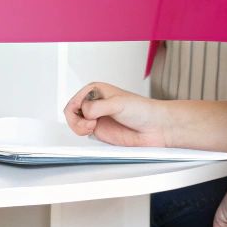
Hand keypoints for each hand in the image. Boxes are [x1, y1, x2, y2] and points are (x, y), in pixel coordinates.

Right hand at [62, 82, 178, 146]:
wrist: (155, 128)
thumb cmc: (142, 110)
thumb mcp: (118, 103)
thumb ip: (98, 107)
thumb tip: (84, 112)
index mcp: (96, 91)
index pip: (74, 100)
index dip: (77, 109)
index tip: (89, 115)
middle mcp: (95, 104)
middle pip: (71, 113)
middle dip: (77, 120)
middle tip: (90, 124)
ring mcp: (96, 119)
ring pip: (75, 124)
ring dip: (80, 128)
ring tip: (92, 128)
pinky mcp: (100, 132)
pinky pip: (84, 134)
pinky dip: (85, 135)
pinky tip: (95, 133)